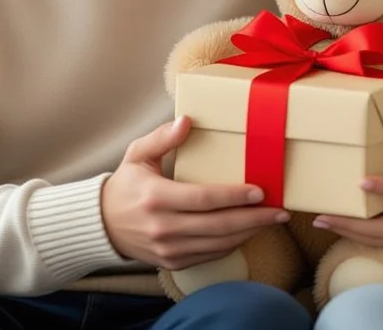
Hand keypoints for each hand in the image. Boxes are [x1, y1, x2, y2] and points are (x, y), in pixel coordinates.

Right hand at [102, 116, 289, 269]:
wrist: (102, 225)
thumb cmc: (126, 185)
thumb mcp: (137, 155)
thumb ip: (162, 137)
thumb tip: (187, 120)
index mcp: (156, 198)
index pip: (203, 198)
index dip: (234, 196)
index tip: (260, 190)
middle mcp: (163, 227)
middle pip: (218, 226)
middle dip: (254, 219)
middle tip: (280, 210)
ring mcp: (168, 249)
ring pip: (218, 244)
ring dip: (248, 233)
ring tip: (271, 220)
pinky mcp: (173, 263)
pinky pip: (210, 256)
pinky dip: (232, 245)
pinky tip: (248, 232)